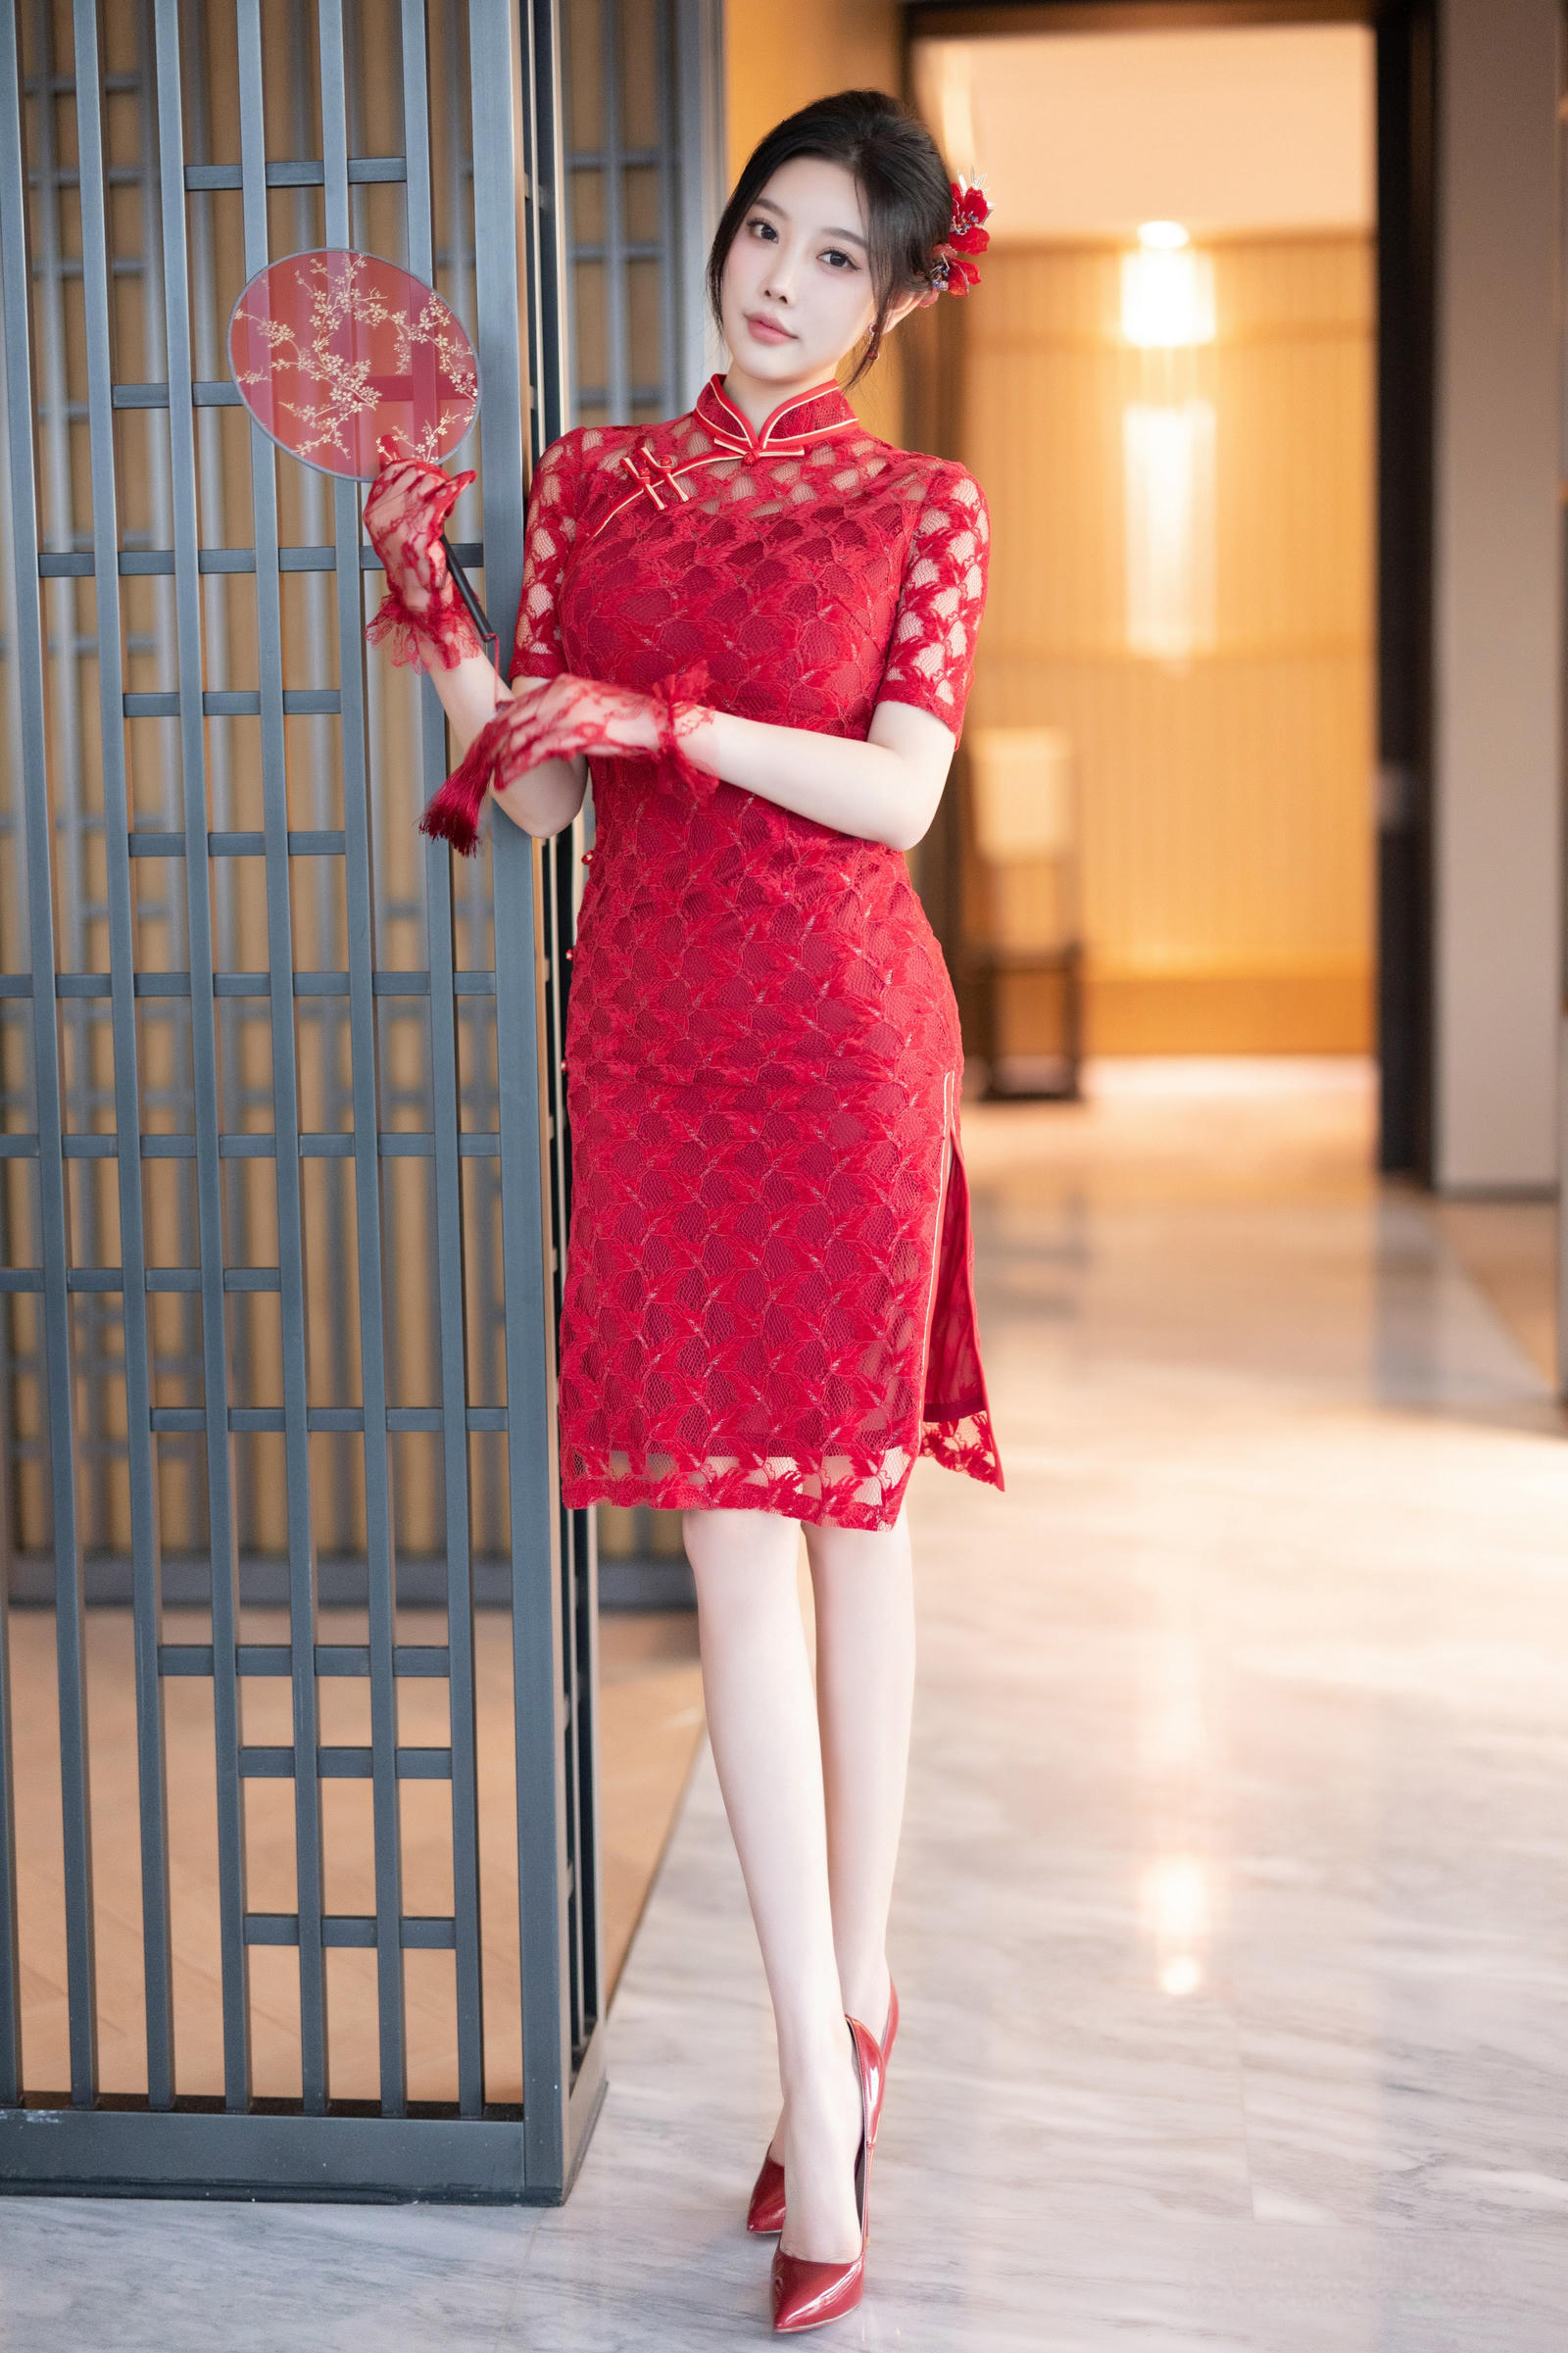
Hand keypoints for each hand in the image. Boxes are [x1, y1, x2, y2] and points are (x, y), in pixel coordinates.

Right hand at [363, 457, 482, 670]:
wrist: (418, 593)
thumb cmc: (411, 562)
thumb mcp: (396, 527)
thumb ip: (398, 500)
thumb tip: (407, 467)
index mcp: (372, 513)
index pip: (391, 472)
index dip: (414, 466)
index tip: (427, 470)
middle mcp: (383, 516)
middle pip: (413, 474)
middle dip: (433, 477)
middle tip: (442, 489)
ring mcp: (401, 524)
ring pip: (428, 483)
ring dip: (444, 487)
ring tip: (448, 501)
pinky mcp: (422, 532)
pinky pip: (443, 497)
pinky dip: (457, 486)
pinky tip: (465, 481)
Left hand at [485, 674, 665, 778]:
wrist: (655, 720)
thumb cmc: (627, 718)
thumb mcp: (590, 708)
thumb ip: (564, 715)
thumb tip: (545, 737)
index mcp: (561, 684)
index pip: (519, 703)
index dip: (497, 722)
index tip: (484, 738)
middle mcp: (558, 693)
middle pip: (512, 717)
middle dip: (491, 740)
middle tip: (476, 758)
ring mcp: (565, 712)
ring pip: (520, 735)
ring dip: (500, 757)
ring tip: (487, 773)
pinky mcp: (573, 732)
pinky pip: (537, 752)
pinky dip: (517, 766)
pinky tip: (507, 778)